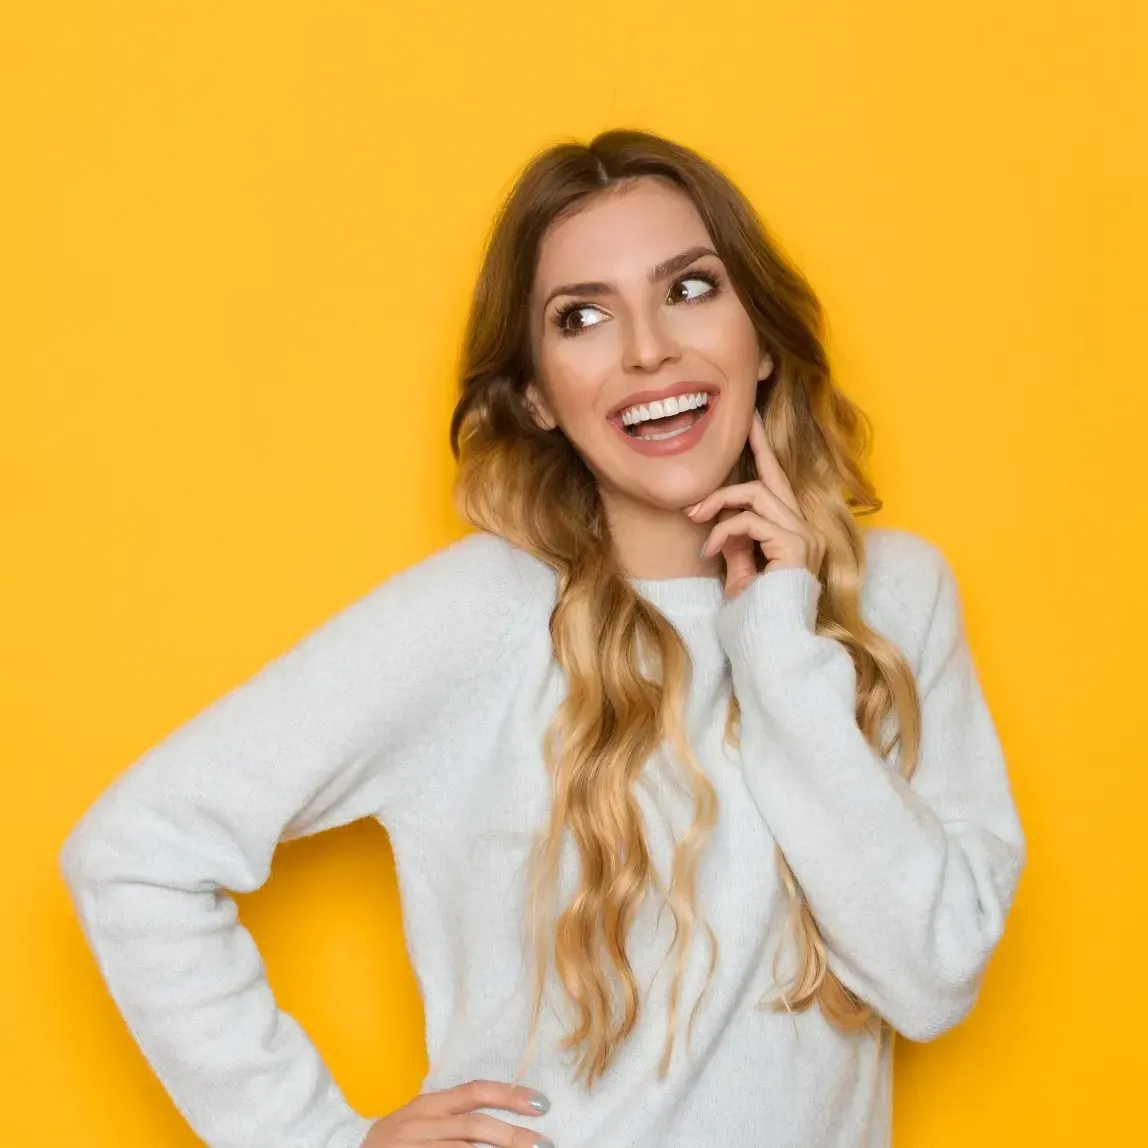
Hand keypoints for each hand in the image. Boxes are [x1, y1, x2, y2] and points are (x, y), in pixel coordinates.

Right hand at [363, 1079, 551, 1146]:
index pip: (474, 1092)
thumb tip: (504, 1126)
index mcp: (425, 1105)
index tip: (542, 1104)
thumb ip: (454, 1120)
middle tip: (545, 1144)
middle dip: (514, 1137)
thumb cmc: (394, 1146)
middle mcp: (418, 1124)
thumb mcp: (419, 1125)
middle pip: (475, 1126)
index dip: (510, 1095)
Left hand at [686, 409, 825, 599]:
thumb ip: (737, 543)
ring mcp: (805, 537)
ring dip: (719, 502)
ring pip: (758, 494)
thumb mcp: (741, 571)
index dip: (764, 451)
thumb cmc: (756, 617)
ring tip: (695, 517)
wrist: (771, 646)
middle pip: (773, 479)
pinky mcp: (796, 546)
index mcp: (795, 535)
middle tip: (733, 430)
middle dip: (751, 451)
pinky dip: (724, 530)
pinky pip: (751, 520)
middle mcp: (806, 531)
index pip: (778, 485)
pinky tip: (709, 550)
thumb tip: (722, 521)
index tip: (752, 421)